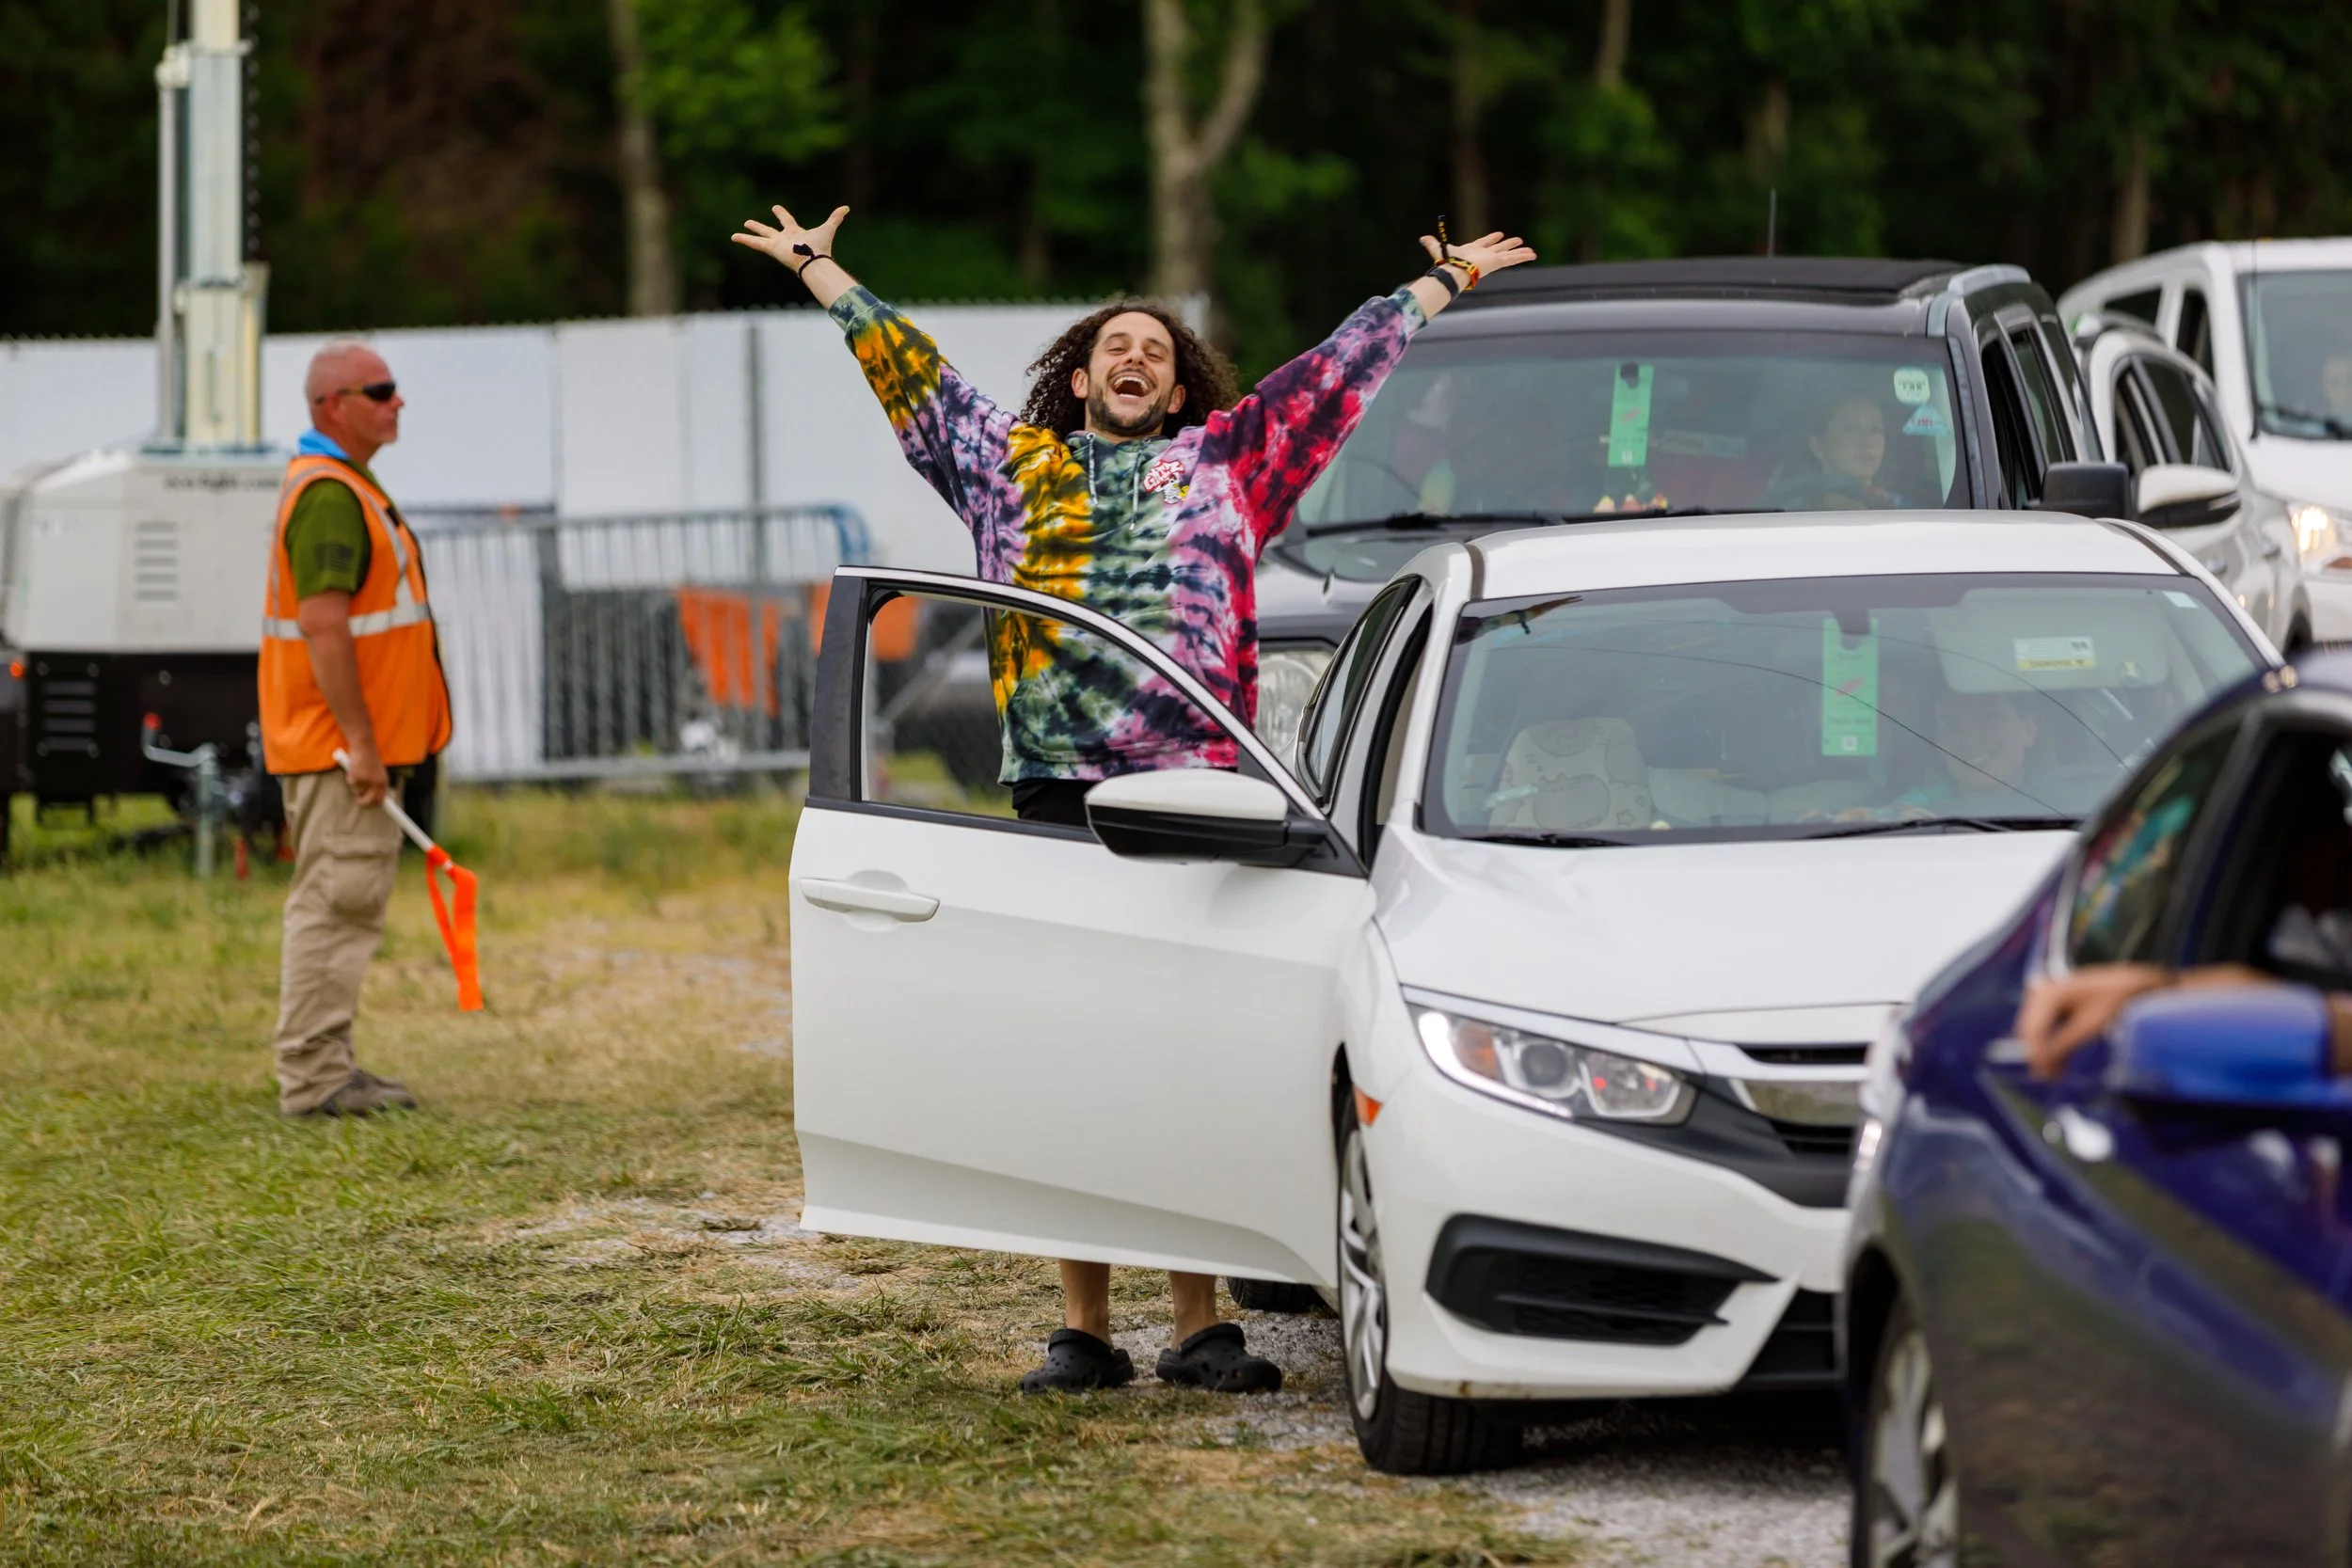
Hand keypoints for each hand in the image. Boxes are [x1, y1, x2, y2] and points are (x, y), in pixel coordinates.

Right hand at [342, 741, 389, 808]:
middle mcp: (376, 783)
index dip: (376, 803)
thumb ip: (377, 783)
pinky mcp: (356, 778)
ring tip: (357, 772)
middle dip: (362, 802)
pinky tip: (354, 768)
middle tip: (358, 799)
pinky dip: (350, 777)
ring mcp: (366, 781)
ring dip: (355, 785)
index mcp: (383, 781)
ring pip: (357, 791)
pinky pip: (351, 783)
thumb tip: (374, 797)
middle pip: (369, 801)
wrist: (364, 747)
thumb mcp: (378, 771)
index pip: (381, 798)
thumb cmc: (370, 758)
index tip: (371, 805)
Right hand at [732, 203, 848, 273]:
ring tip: (735, 235)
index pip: (787, 221)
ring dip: (748, 235)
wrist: (814, 260)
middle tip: (748, 222)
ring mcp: (776, 244)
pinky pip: (755, 243)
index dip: (781, 214)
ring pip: (759, 238)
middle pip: (769, 230)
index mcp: (795, 233)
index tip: (775, 208)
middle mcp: (784, 239)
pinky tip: (734, 237)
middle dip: (759, 226)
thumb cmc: (820, 246)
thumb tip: (846, 208)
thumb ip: (836, 218)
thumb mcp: (828, 228)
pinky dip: (744, 240)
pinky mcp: (771, 248)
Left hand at [1419, 229, 1537, 281]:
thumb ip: (1432, 244)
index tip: (1499, 235)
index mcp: (1473, 251)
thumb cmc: (1448, 262)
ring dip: (1520, 251)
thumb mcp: (1440, 249)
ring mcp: (1492, 260)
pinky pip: (1513, 259)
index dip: (1491, 239)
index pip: (1484, 243)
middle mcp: (1484, 256)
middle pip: (1500, 249)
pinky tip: (1533, 255)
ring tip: (1531, 251)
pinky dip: (1523, 256)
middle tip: (1518, 240)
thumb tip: (1422, 238)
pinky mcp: (1497, 263)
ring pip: (1509, 255)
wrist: (1455, 271)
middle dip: (1508, 244)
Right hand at [2015, 963, 2169, 1078]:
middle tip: (2049, 1077)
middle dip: (2037, 1053)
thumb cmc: (2113, 1001)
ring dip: (2042, 1050)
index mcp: (2049, 994)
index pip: (2033, 1029)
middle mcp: (2041, 992)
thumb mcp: (2089, 1026)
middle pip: (2029, 1029)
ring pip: (2034, 1029)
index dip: (2036, 1054)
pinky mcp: (2051, 1003)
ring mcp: (2044, 996)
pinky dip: (2049, 1042)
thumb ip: (2063, 1045)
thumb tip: (2044, 1065)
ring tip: (2056, 1072)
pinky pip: (2042, 1026)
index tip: (2045, 1075)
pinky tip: (2059, 1059)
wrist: (2130, 984)